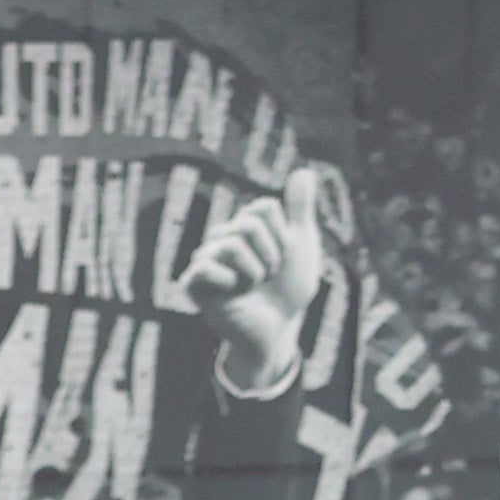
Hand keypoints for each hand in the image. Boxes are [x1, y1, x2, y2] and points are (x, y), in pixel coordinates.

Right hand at [173, 183, 328, 394]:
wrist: (280, 327)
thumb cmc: (289, 288)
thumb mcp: (300, 243)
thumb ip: (300, 208)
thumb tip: (304, 172)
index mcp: (242, 227)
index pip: (264, 208)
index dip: (282, 236)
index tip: (282, 257)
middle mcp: (219, 239)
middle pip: (250, 224)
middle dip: (272, 254)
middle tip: (267, 275)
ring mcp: (205, 260)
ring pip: (233, 244)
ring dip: (256, 271)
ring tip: (252, 286)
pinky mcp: (194, 284)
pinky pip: (207, 266)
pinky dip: (232, 282)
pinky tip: (233, 294)